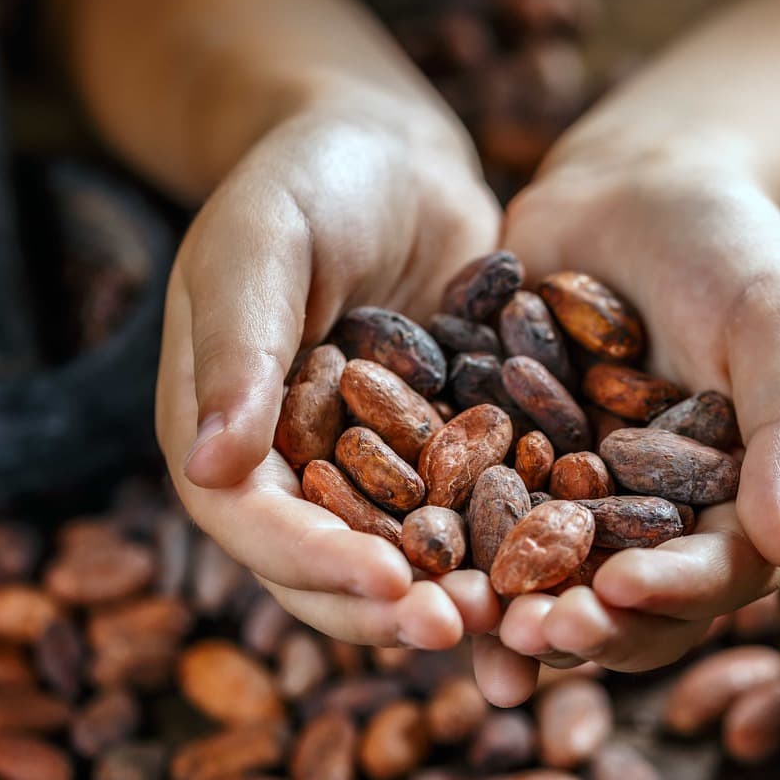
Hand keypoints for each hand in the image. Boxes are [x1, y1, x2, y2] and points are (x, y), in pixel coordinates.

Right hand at [156, 97, 503, 650]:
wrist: (390, 150)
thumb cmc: (308, 176)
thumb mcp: (263, 240)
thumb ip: (238, 344)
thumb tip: (211, 468)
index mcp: (225, 432)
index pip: (254, 521)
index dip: (315, 562)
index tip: (389, 587)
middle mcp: (294, 470)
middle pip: (329, 567)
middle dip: (393, 607)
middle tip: (469, 630)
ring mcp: (373, 471)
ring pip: (406, 559)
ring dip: (458, 598)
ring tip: (521, 621)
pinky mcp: (443, 456)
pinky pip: (471, 517)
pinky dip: (510, 551)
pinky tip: (568, 574)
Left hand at [474, 147, 779, 702]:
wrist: (640, 180)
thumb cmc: (735, 248)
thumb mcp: (779, 327)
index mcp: (725, 509)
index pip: (706, 577)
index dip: (666, 596)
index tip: (619, 594)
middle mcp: (640, 521)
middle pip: (611, 600)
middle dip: (570, 623)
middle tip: (522, 635)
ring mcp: (562, 494)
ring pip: (528, 571)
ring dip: (493, 602)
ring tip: (451, 614)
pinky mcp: (494, 457)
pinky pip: (458, 504)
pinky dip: (429, 527)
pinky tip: (388, 541)